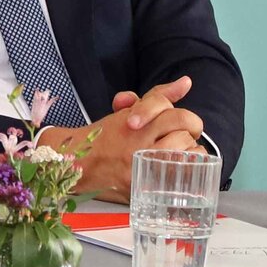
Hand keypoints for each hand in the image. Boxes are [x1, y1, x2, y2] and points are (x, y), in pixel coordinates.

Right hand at [40, 75, 202, 200]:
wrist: (77, 164)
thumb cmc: (105, 137)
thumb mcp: (128, 111)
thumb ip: (158, 96)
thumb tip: (186, 82)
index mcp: (133, 120)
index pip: (169, 108)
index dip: (178, 115)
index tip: (176, 123)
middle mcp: (137, 141)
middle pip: (182, 126)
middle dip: (189, 129)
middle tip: (182, 136)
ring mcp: (141, 163)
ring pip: (187, 148)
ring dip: (189, 149)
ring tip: (179, 152)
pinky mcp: (145, 184)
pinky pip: (182, 173)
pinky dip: (187, 168)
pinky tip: (178, 167)